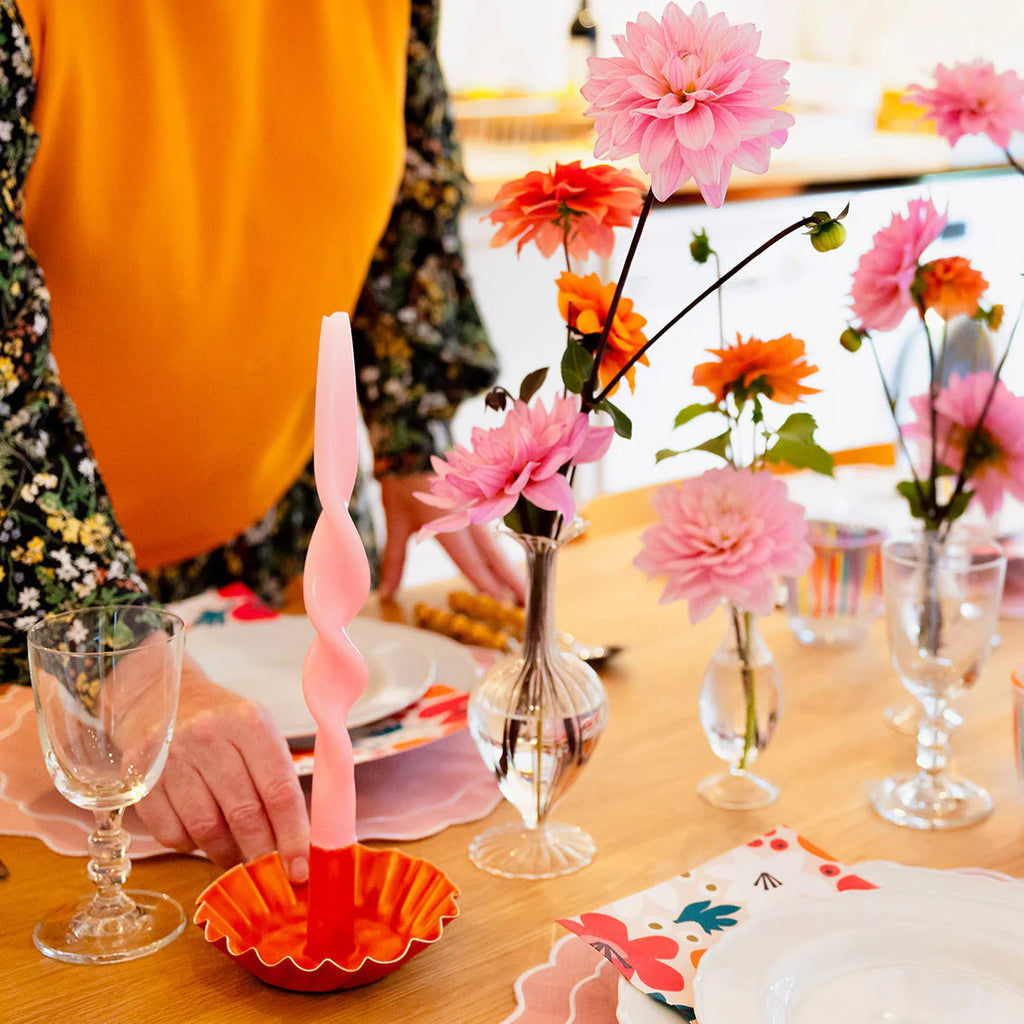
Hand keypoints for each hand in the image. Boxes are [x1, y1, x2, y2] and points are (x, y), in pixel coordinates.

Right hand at [136, 654, 309, 883]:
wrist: (158, 694)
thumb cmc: (220, 721)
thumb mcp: (257, 731)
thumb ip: (277, 777)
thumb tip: (297, 841)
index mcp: (250, 723)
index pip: (279, 790)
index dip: (293, 835)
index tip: (301, 868)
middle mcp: (209, 737)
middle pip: (244, 814)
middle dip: (262, 854)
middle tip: (272, 876)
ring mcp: (171, 758)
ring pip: (206, 830)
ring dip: (226, 854)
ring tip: (237, 856)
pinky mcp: (139, 779)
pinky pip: (172, 834)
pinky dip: (191, 846)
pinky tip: (200, 836)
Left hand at [378, 472, 525, 603]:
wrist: (414, 448)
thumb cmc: (403, 486)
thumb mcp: (395, 523)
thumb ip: (394, 560)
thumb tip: (388, 593)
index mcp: (448, 525)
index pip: (470, 561)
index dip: (486, 582)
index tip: (501, 602)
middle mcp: (467, 521)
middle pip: (493, 557)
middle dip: (510, 581)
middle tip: (526, 603)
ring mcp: (476, 513)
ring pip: (496, 547)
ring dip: (509, 570)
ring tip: (523, 590)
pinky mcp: (477, 508)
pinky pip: (492, 537)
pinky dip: (501, 555)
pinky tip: (505, 566)